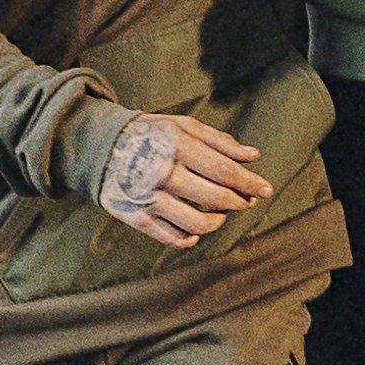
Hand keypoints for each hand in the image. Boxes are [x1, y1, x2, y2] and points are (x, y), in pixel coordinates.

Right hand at [90, 110, 269, 249]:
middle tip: (246, 201)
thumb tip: (253, 156)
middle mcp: (162, 173)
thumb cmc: (150, 134)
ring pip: (197, 224)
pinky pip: (172, 239)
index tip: (266, 190)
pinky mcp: (136, 218)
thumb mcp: (183, 126)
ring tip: (220, 213)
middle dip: (238, 202)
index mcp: (176, 145)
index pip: (224, 170)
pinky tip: (196, 230)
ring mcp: (148, 198)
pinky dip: (190, 238)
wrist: (99, 147)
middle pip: (215, 198)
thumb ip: (220, 141)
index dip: (249, 183)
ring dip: (217, 222)